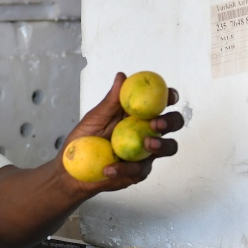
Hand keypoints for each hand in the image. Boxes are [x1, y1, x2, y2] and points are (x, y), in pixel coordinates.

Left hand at [60, 71, 183, 192]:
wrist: (73, 167)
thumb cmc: (85, 137)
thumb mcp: (96, 117)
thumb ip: (112, 100)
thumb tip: (122, 76)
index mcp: (140, 114)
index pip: (161, 102)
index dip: (170, 97)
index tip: (168, 97)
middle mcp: (148, 131)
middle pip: (173, 123)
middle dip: (170, 121)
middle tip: (156, 123)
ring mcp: (147, 152)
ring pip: (168, 147)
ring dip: (161, 145)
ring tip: (146, 144)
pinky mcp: (139, 171)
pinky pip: (139, 170)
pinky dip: (123, 169)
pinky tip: (109, 169)